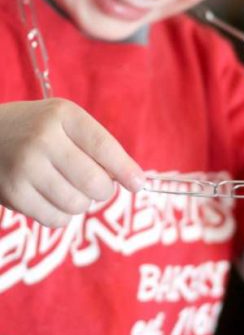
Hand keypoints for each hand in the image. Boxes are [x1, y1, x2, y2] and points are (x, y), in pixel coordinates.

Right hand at [0, 98, 145, 226]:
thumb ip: (94, 144)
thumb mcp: (62, 121)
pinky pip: (55, 219)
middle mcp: (43, 138)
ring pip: (76, 204)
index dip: (125, 169)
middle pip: (94, 181)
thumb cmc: (34, 129)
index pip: (103, 146)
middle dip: (103, 190)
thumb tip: (131, 180)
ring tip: (69, 188)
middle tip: (97, 185)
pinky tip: (52, 199)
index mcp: (62, 115)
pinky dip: (62, 215)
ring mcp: (26, 166)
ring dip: (82, 203)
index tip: (139, 184)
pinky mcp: (13, 193)